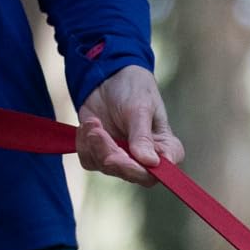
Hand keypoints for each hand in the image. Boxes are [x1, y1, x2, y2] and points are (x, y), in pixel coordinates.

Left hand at [76, 65, 180, 186]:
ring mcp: (123, 158)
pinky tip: (88, 125)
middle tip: (97, 131)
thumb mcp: (140, 108)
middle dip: (110, 154)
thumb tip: (150, 162)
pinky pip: (90, 160)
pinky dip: (84, 143)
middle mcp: (146, 160)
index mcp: (166, 149)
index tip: (119, 155)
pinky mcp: (102, 154)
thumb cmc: (134, 88)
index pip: (160, 173)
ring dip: (94, 145)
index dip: (140, 170)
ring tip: (92, 122)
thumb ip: (143, 137)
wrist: (109, 76)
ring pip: (106, 167)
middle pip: (130, 174)